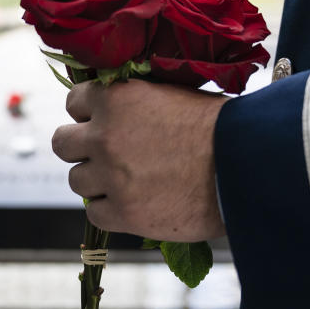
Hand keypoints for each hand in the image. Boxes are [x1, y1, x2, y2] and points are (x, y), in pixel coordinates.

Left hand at [51, 79, 228, 241]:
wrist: (247, 166)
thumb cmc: (220, 126)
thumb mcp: (172, 94)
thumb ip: (136, 101)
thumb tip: (114, 107)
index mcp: (117, 98)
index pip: (74, 103)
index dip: (90, 114)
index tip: (106, 123)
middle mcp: (105, 135)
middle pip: (63, 144)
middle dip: (83, 149)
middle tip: (109, 156)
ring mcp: (111, 176)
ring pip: (77, 181)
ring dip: (98, 182)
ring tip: (129, 182)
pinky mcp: (124, 213)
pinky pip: (95, 214)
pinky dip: (112, 212)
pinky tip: (136, 204)